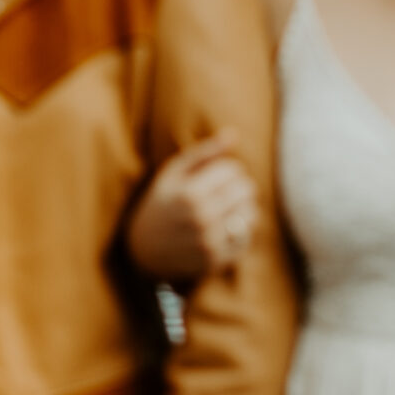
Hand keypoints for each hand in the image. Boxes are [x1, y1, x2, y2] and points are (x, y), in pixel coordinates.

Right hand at [125, 130, 257, 283]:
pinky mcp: (216, 260)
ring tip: (228, 207)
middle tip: (225, 190)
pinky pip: (245, 238)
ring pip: (251, 215)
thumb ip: (204, 152)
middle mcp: (201, 219)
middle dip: (239, 186)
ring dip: (244, 207)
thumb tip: (234, 134)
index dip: (228, 169)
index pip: (234, 170)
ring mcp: (210, 242)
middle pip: (246, 191)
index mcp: (190, 193)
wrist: (143, 248)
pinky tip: (226, 226)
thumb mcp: (174, 172)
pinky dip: (240, 229)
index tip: (216, 174)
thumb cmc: (162, 201)